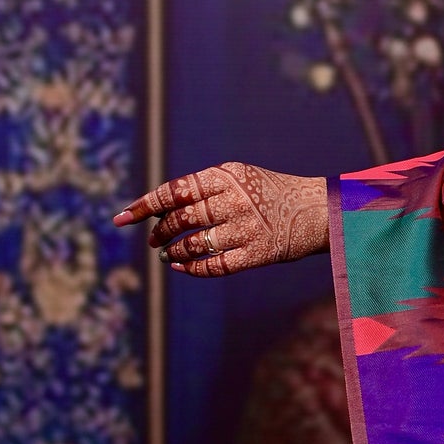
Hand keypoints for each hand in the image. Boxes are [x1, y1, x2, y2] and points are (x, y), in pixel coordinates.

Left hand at [112, 163, 329, 275]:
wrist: (321, 210)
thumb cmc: (273, 193)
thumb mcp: (240, 176)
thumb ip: (205, 187)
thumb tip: (161, 206)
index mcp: (226, 176)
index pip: (174, 190)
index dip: (144, 205)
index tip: (122, 218)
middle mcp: (233, 200)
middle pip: (179, 218)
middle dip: (159, 231)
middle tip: (154, 238)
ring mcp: (244, 228)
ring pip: (193, 243)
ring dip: (173, 250)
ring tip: (166, 253)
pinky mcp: (256, 254)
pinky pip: (213, 265)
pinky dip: (192, 268)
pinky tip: (181, 266)